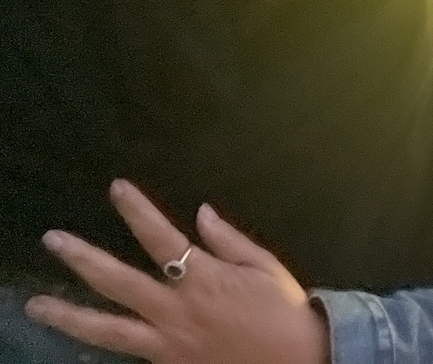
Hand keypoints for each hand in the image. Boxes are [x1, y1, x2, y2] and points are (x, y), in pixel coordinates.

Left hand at [24, 180, 329, 363]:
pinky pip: (125, 353)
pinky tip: (76, 339)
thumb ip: (229, 240)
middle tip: (53, 239)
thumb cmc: (284, 310)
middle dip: (82, 258)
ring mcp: (166, 341)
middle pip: (118, 280)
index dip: (136, 211)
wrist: (295, 362)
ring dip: (68, 315)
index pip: (161, 237)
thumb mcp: (265, 267)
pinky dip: (97, 346)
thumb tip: (201, 212)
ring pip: (106, 328)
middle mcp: (177, 308)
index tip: (116, 188)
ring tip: (36, 306)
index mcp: (204, 277)